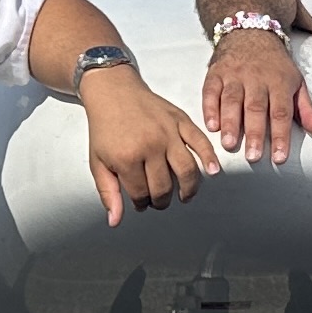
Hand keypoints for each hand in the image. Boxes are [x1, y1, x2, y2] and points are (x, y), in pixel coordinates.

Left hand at [80, 65, 217, 222]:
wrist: (113, 91)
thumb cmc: (105, 126)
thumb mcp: (98, 161)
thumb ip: (108, 192)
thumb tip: (115, 221)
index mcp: (128, 157)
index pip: (141, 193)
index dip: (140, 202)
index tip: (140, 202)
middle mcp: (151, 146)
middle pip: (164, 187)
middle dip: (161, 200)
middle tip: (158, 200)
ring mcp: (168, 133)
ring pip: (186, 171)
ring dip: (188, 190)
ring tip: (184, 197)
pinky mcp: (180, 121)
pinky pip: (200, 142)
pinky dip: (209, 158)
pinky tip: (213, 171)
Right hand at [198, 32, 311, 164]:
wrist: (251, 32)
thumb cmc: (275, 65)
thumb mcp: (296, 83)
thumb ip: (306, 110)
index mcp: (279, 82)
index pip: (281, 112)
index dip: (281, 135)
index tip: (280, 157)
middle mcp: (256, 78)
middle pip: (256, 108)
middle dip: (255, 133)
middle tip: (253, 156)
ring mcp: (234, 75)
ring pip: (232, 100)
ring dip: (230, 123)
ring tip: (229, 144)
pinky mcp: (216, 73)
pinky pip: (211, 92)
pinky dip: (210, 108)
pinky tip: (211, 126)